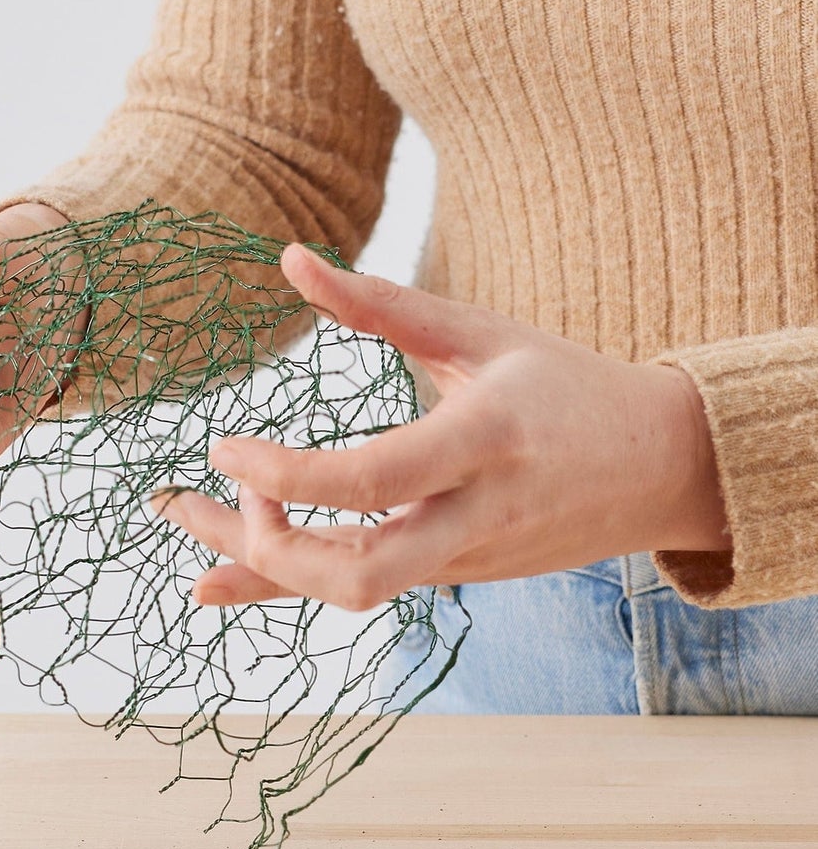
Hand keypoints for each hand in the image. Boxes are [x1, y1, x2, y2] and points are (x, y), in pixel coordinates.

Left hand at [153, 245, 730, 614]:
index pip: (372, 478)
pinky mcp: (457, 577)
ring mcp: (467, 559)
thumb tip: (290, 257)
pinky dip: (287, 583)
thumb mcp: (478, 332)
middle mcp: (476, 514)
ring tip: (186, 519)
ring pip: (353, 591)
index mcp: (486, 439)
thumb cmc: (565, 384)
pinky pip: (362, 587)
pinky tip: (216, 578)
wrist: (661, 468)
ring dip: (259, 567)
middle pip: (361, 572)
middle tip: (207, 497)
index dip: (287, 473)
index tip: (223, 447)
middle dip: (267, 551)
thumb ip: (380, 302)